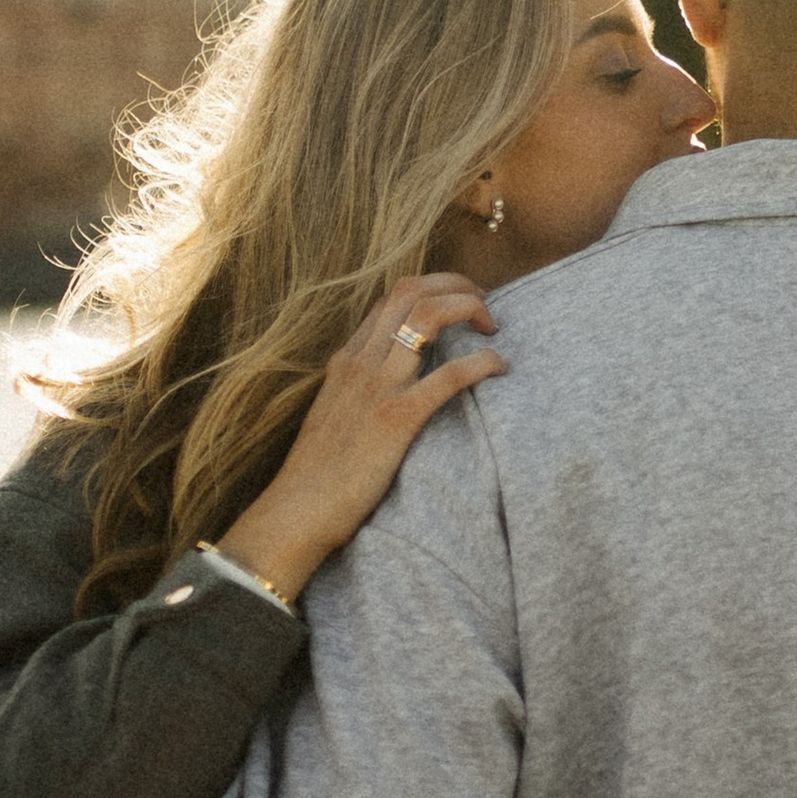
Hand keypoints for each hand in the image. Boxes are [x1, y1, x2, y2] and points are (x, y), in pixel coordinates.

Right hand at [217, 276, 504, 604]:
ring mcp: (378, 386)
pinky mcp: (397, 418)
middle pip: (410, 292)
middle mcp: (361, 362)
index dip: (431, 289)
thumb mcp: (332, 416)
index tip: (458, 303)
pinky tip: (498, 366)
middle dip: (455, 285)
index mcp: (346, 360)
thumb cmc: (317, 476)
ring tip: (492, 325)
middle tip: (483, 304)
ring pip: (427, 316)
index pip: (391, 299)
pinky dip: (481, 362)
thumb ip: (357, 393)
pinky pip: (448, 375)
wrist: (298, 512)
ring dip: (468, 307)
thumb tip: (388, 390)